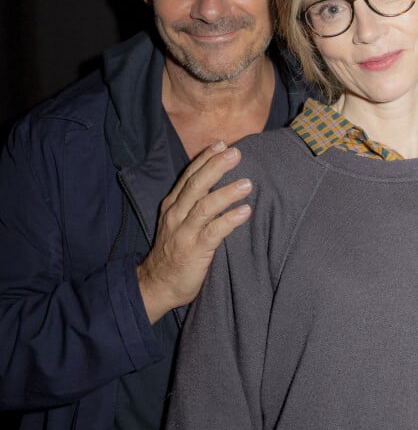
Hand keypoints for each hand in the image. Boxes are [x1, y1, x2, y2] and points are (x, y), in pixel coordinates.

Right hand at [137, 141, 251, 322]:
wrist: (158, 285)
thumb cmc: (174, 251)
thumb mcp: (178, 222)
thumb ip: (193, 203)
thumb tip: (216, 182)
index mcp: (173, 205)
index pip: (188, 175)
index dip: (204, 159)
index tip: (222, 144)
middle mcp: (176, 214)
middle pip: (196, 185)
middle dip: (216, 166)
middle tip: (236, 153)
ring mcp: (184, 233)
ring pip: (205, 206)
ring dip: (227, 192)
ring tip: (247, 183)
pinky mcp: (194, 251)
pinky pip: (213, 232)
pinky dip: (230, 220)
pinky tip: (245, 212)